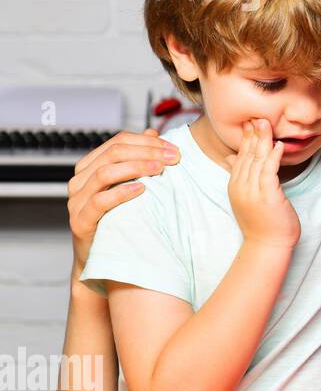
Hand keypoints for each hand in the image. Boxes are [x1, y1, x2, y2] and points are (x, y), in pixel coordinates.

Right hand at [68, 128, 179, 270]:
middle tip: (173, 157)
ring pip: (104, 173)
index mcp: (90, 167)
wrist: (105, 258)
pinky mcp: (80, 221)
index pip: (117, 142)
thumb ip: (137, 158)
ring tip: (161, 169)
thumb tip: (152, 132)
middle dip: (147, 151)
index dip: (147, 141)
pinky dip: (121, 192)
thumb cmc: (119, 219)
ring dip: (136, 167)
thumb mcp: (129, 185)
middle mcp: (80, 181)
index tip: (173, 148)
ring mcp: (77, 201)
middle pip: (113, 153)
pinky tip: (142, 189)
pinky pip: (99, 201)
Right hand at [224, 119, 299, 248]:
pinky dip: (273, 157)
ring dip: (262, 140)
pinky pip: (269, 172)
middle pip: (247, 155)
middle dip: (253, 134)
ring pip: (257, 160)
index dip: (246, 138)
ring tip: (266, 123)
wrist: (267, 245)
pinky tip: (277, 145)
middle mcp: (241, 186)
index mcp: (236, 184)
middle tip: (257, 115)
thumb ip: (240, 176)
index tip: (250, 121)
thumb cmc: (261, 222)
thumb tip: (230, 158)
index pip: (240, 156)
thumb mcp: (246, 196)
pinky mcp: (267, 196)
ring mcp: (253, 191)